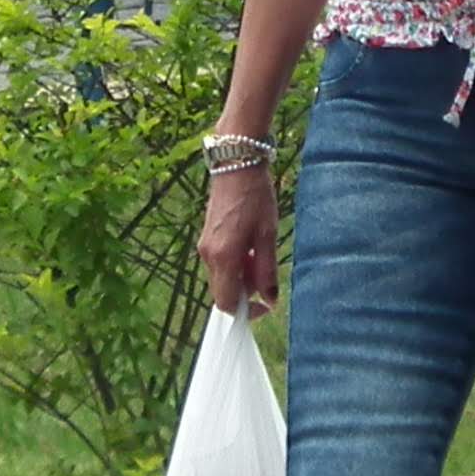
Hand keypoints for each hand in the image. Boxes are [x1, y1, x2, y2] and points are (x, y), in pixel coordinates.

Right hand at [197, 160, 279, 314]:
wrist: (236, 165)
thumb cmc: (255, 198)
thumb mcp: (267, 235)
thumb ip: (267, 271)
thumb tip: (270, 299)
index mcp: (223, 257)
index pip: (227, 302)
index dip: (247, 311)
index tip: (266, 305)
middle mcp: (208, 255)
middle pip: (223, 292)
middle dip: (246, 291)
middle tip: (266, 273)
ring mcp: (204, 246)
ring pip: (222, 277)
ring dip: (242, 276)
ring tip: (260, 253)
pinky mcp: (206, 238)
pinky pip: (219, 263)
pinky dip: (235, 264)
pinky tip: (249, 245)